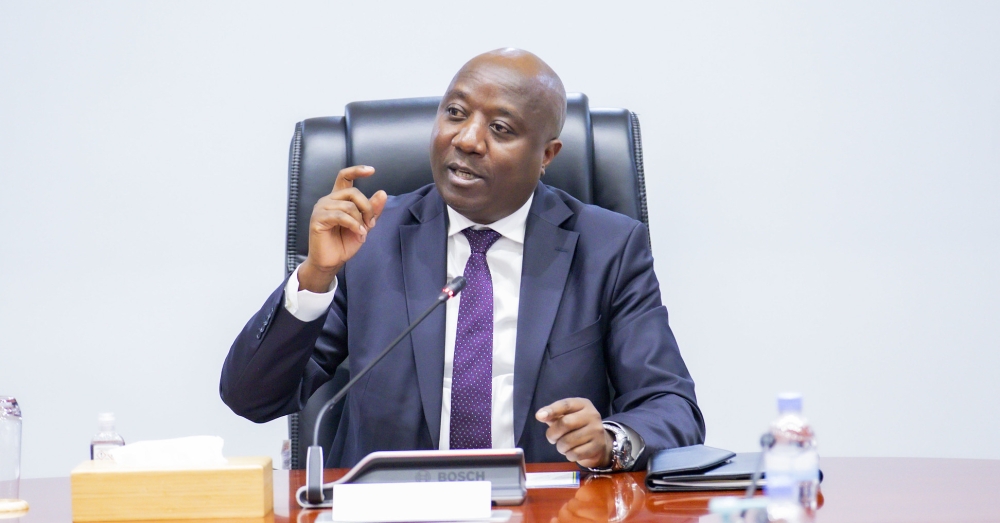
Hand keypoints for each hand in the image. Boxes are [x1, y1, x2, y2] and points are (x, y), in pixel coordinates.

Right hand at [299, 165, 387, 292]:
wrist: (332, 261)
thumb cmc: (344, 243)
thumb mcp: (364, 225)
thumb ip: (372, 210)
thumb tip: (382, 193)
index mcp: (338, 198)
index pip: (344, 177)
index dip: (357, 171)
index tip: (371, 170)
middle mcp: (328, 200)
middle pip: (353, 192)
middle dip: (367, 207)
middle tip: (371, 223)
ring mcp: (321, 209)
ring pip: (348, 205)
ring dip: (360, 220)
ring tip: (362, 232)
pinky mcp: (318, 219)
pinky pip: (340, 216)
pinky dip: (353, 224)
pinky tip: (358, 233)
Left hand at [536, 398, 611, 468]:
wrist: (598, 442)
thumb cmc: (577, 427)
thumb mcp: (567, 416)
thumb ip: (553, 415)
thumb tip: (540, 415)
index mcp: (583, 404)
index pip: (566, 405)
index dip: (552, 410)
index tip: (539, 416)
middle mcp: (592, 415)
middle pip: (565, 423)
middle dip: (553, 433)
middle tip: (552, 438)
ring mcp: (596, 431)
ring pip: (568, 441)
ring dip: (560, 447)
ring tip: (563, 445)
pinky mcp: (598, 447)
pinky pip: (575, 454)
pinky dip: (568, 455)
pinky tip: (572, 452)